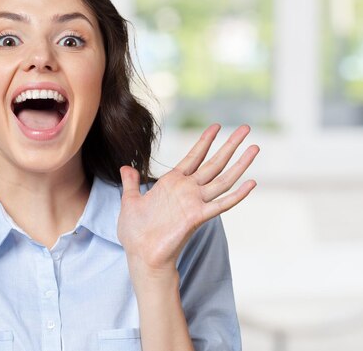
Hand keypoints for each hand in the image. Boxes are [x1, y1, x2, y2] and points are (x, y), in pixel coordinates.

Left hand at [117, 124, 258, 273]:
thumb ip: (131, 183)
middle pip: (214, 163)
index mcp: (171, 183)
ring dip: (239, 164)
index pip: (193, 157)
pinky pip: (220, 204)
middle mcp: (187, 190)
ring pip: (222, 179)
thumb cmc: (135, 232)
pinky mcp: (196, 217)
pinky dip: (236, 195)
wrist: (140, 255)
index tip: (216, 126)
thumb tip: (126, 167)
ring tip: (255, 147)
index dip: (205, 141)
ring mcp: (194, 203)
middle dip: (230, 145)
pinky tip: (251, 183)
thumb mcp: (129, 201)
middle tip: (246, 129)